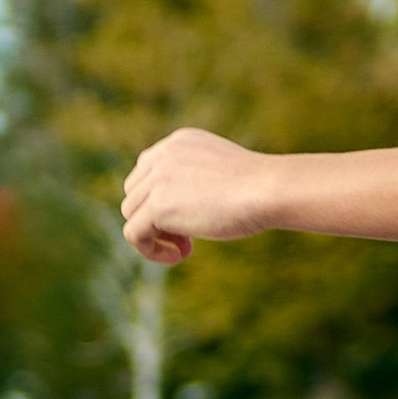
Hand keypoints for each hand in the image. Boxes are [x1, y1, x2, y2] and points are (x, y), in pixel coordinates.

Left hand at [121, 127, 271, 264]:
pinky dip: (151, 250)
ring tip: (185, 249)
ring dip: (155, 236)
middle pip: (135, 193)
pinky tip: (178, 256)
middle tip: (188, 239)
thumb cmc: (258, 188)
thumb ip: (198, 181)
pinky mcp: (157, 205)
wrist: (266, 189)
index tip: (189, 219)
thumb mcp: (222, 174)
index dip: (161, 200)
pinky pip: (134, 234)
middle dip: (155, 218)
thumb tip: (184, 208)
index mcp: (179, 142)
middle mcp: (163, 154)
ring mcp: (157, 179)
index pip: (148, 172)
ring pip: (131, 213)